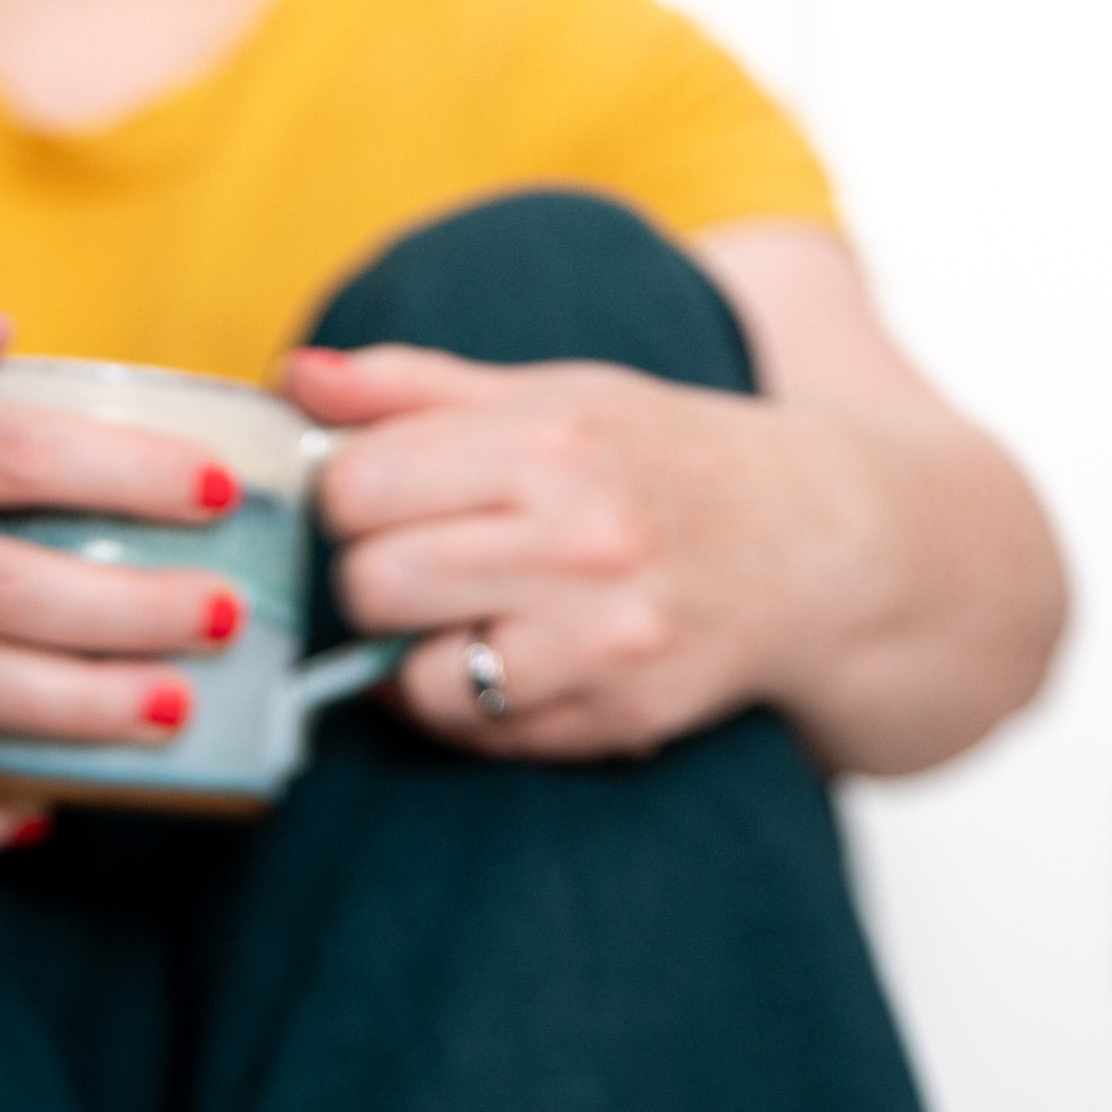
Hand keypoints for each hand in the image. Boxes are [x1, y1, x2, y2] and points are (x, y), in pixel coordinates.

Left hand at [284, 341, 804, 762]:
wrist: (816, 545)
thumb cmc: (664, 462)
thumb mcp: (555, 394)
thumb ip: (415, 388)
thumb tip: (294, 378)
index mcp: (552, 438)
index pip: (359, 484)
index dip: (345, 498)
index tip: (378, 500)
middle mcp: (582, 537)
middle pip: (373, 585)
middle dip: (372, 581)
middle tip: (415, 568)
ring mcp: (604, 638)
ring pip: (417, 679)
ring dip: (416, 657)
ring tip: (462, 620)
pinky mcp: (619, 716)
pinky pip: (480, 733)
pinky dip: (471, 707)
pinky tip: (510, 662)